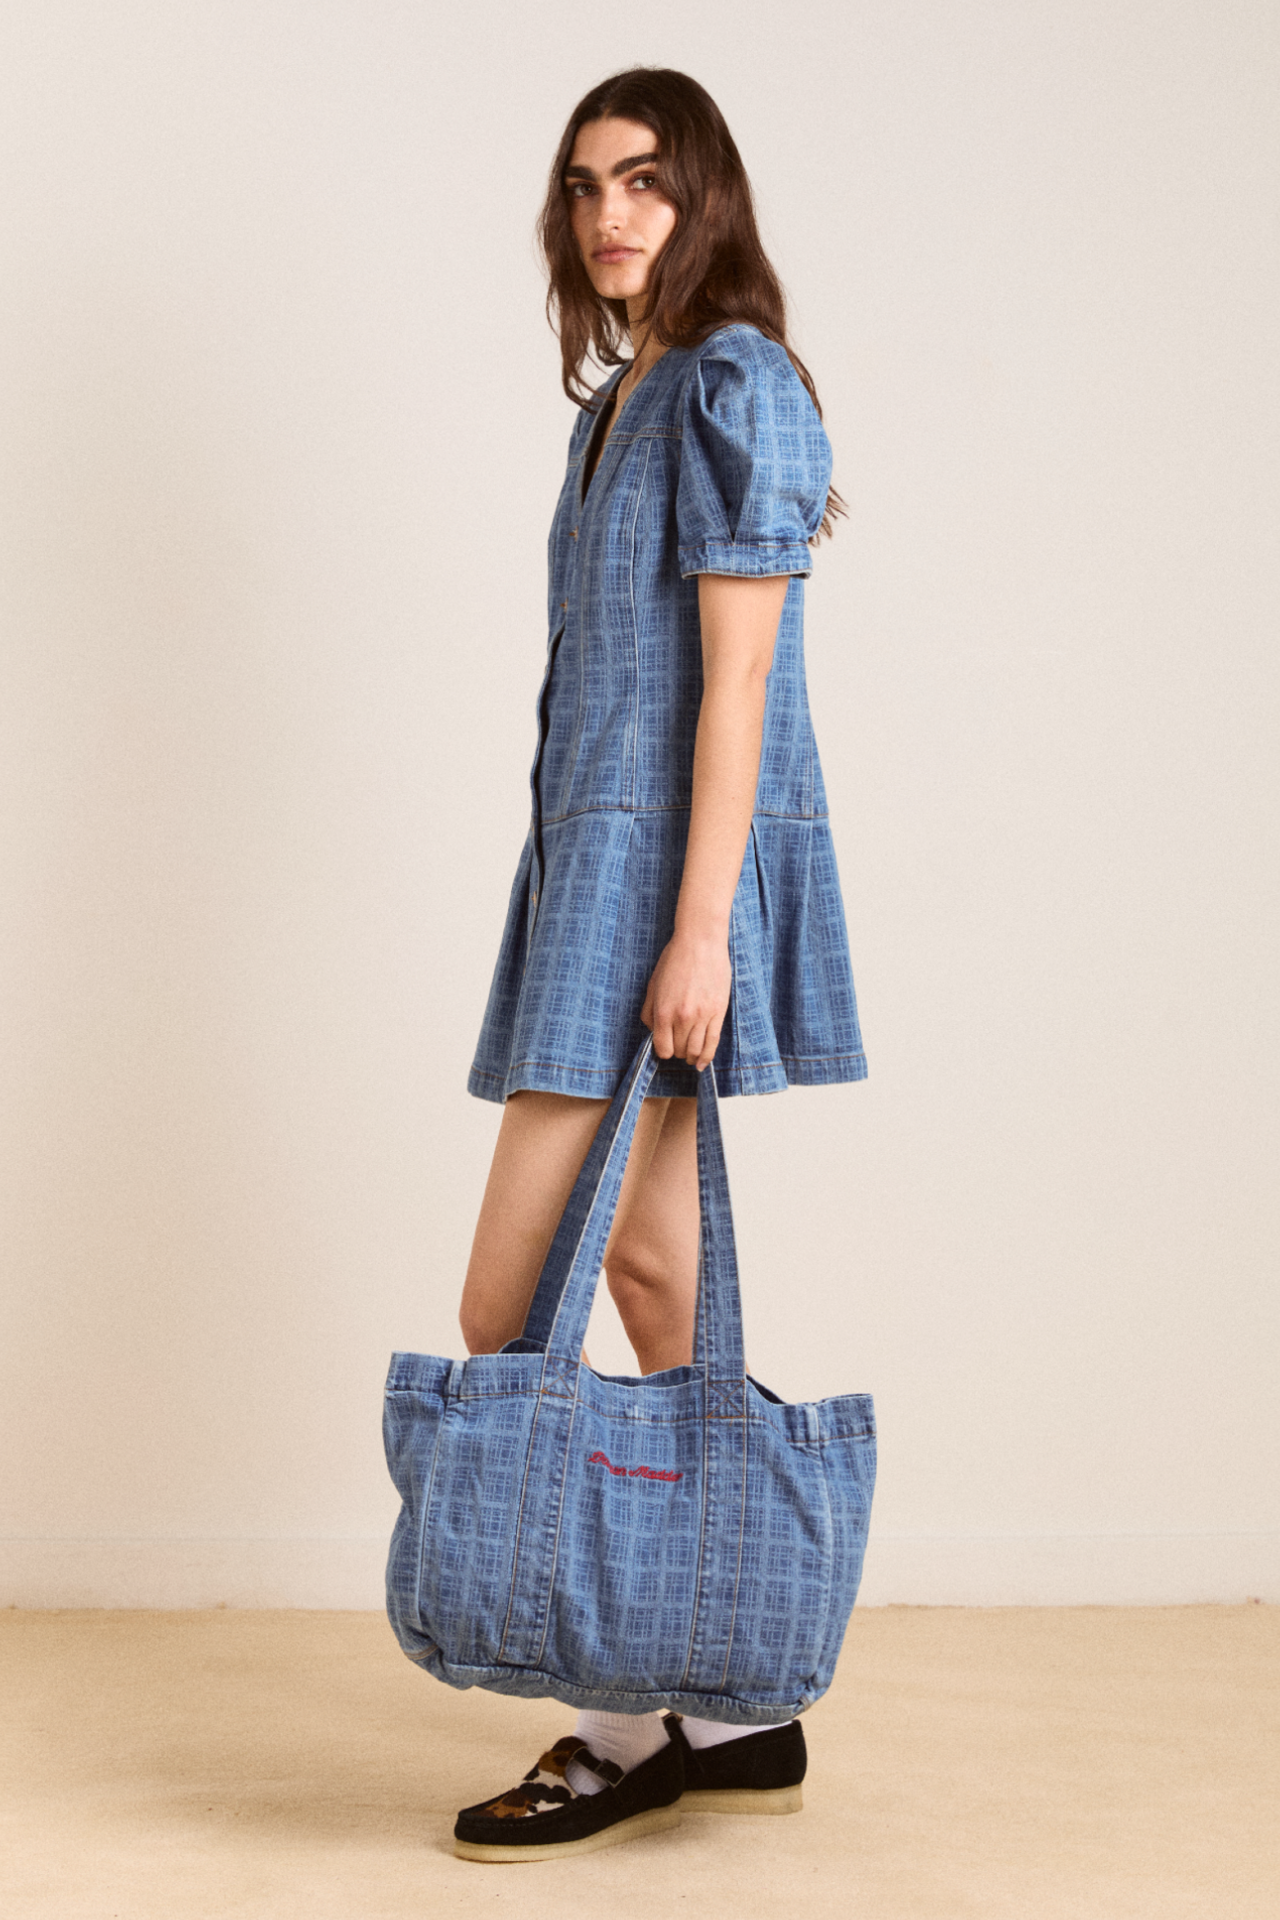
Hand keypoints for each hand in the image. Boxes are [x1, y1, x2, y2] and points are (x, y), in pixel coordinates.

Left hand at [640, 930, 730, 1069]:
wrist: (700, 942)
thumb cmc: (675, 959)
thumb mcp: (653, 984)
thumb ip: (649, 1011)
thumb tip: (652, 1031)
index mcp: (663, 1011)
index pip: (662, 1048)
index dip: (662, 1051)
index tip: (664, 1047)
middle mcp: (683, 1018)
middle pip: (678, 1050)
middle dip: (676, 1052)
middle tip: (677, 1046)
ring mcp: (702, 1016)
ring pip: (696, 1050)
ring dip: (691, 1056)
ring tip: (689, 1055)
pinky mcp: (718, 1012)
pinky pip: (713, 1042)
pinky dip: (706, 1056)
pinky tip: (701, 1063)